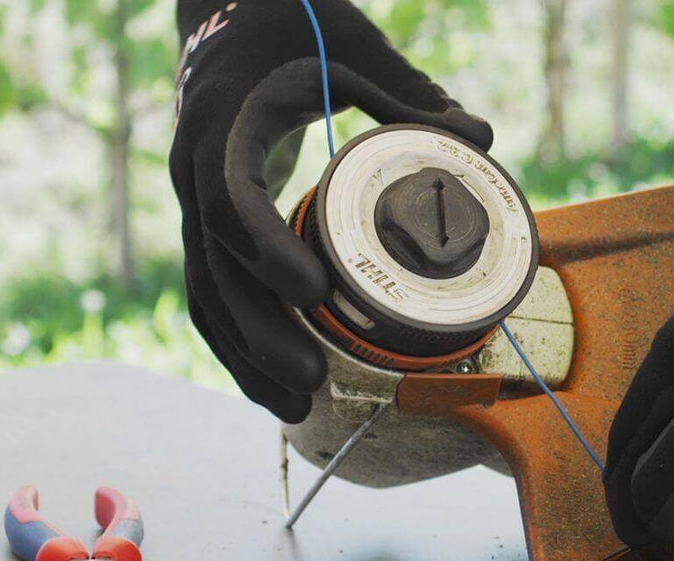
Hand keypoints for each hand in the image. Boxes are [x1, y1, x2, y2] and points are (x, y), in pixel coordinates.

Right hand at [170, 0, 491, 421]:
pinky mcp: (202, 227)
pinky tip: (270, 386)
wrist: (226, 16)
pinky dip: (236, 344)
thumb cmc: (293, 29)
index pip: (227, 196)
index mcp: (224, 124)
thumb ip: (410, 94)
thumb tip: (482, 141)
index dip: (264, 246)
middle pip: (213, 268)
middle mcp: (194, 170)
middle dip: (260, 332)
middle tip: (314, 380)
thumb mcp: (350, 50)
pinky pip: (208, 294)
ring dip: (245, 356)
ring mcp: (191, 202)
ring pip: (205, 294)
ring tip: (296, 408)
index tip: (312, 289)